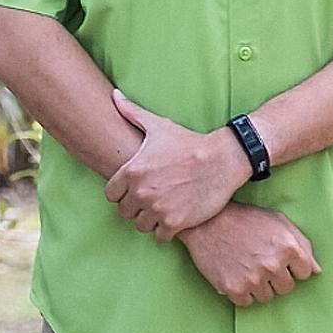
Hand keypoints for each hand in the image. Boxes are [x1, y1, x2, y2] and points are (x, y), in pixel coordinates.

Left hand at [103, 90, 248, 241]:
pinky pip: (159, 236)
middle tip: (151, 198)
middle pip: (125, 212)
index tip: (135, 187)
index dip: (122, 192)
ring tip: (162, 208)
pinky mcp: (175, 223)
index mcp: (132, 171)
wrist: (222, 159)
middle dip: (135, 206)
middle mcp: (141, 192)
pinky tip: (174, 217)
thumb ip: (131, 112)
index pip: (111, 194)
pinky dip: (165, 230)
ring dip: (150, 219)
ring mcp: (158, 209)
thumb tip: (114, 95)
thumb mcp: (158, 125)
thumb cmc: (188, 142)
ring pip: (141, 226)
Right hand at [179, 202, 320, 305]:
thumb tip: (316, 270)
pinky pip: (247, 302)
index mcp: (288, 247)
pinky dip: (243, 291)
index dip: (293, 265)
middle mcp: (273, 264)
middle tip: (261, 261)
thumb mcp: (278, 221)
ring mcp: (253, 278)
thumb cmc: (245, 219)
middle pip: (287, 288)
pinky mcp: (234, 288)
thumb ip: (302, 245)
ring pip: (268, 297)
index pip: (305, 273)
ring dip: (260, 285)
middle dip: (277, 277)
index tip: (280, 258)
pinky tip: (237, 273)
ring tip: (248, 266)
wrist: (208, 222)